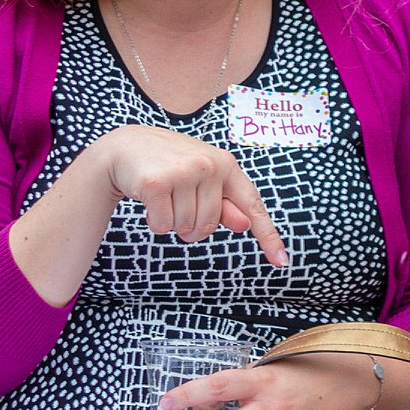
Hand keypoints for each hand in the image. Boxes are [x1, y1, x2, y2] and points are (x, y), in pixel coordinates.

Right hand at [90, 125, 285, 264]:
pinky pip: (162, 226)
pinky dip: (154, 221)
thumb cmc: (171, 166)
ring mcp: (183, 172)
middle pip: (210, 226)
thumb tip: (245, 224)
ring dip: (172, 222)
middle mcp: (208, 165)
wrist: (126, 146)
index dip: (268, 236)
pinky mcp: (156, 183)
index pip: (252, 206)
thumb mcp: (203, 180)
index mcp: (226, 164)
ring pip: (186, 228)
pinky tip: (148, 199)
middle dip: (192, 226)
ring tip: (164, 196)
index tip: (282, 262)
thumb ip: (225, 203)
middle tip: (178, 201)